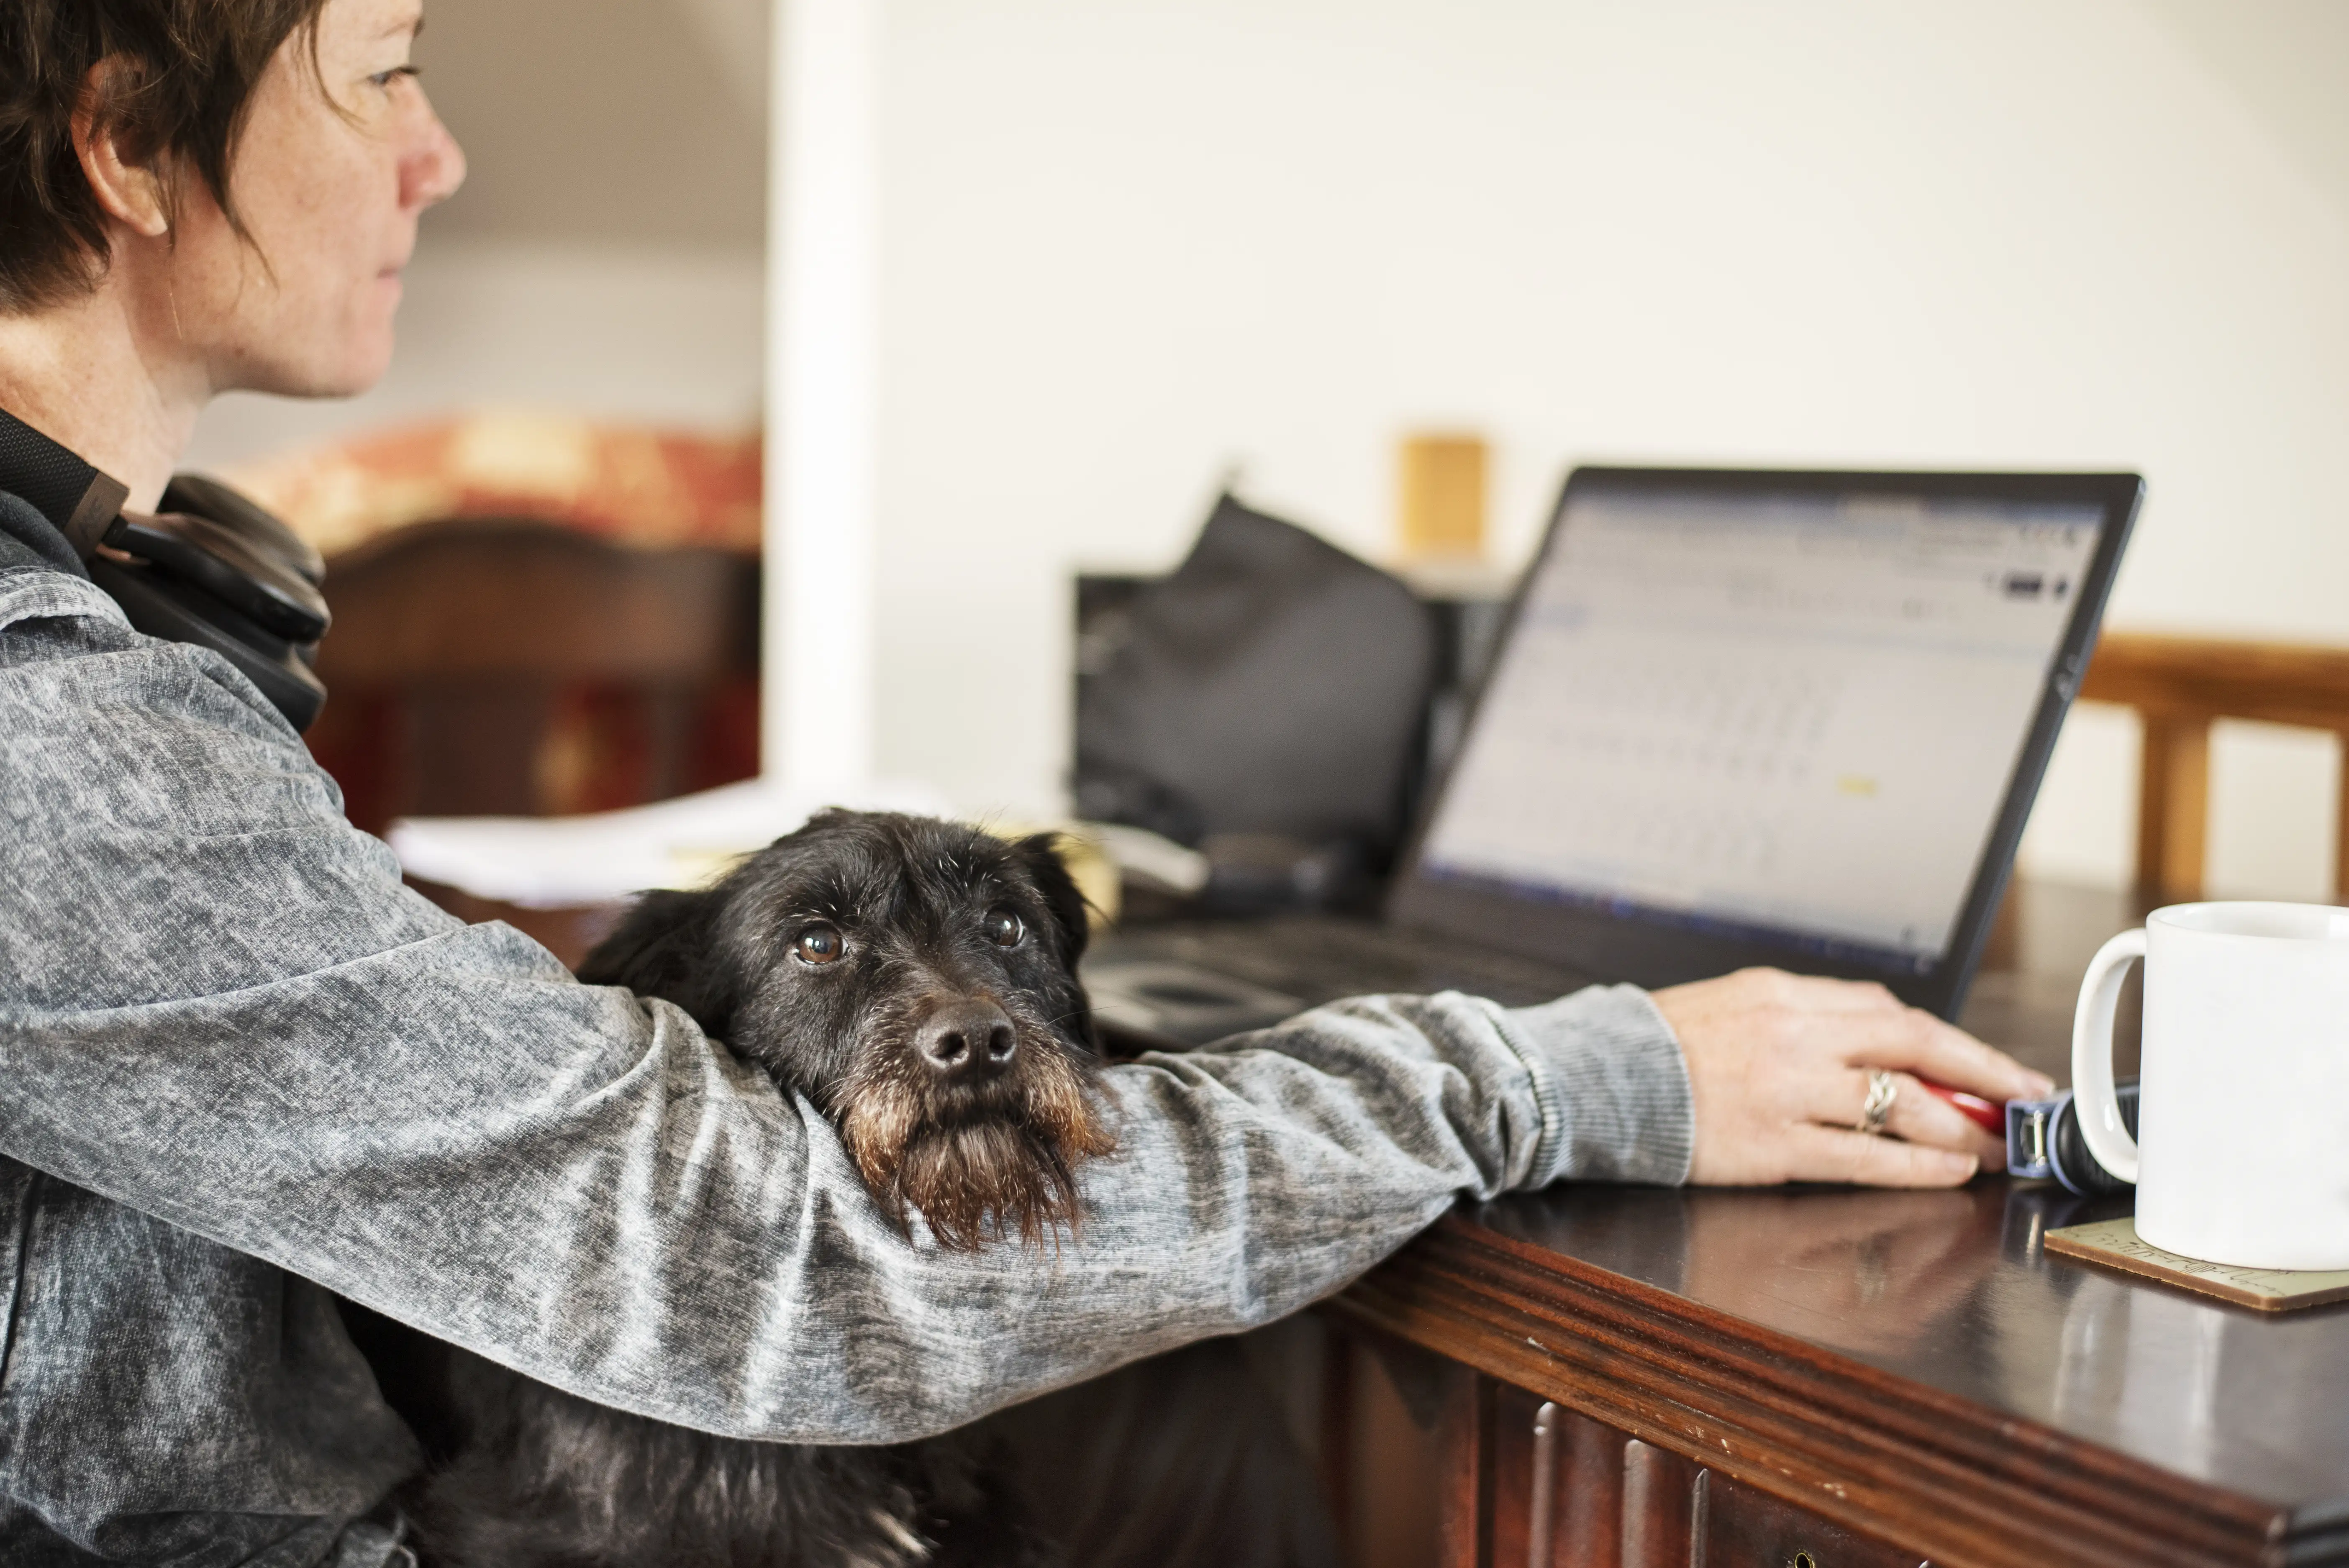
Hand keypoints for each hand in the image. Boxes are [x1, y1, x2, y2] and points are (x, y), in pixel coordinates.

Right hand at [1652, 967, 2055, 1187]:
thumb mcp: (1741, 1004)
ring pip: (1899, 1105)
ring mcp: (1784, 1091)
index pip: (1892, 1012)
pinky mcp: (1771, 1146)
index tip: (1996, 1067)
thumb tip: (1887, 1039)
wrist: (1595, 1079)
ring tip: (1991, 1149)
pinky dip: (1916, 1166)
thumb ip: (1811, 1017)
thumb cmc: (1665, 1045)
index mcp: (1785, 995)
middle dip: (1982, 1075)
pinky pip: (1863, 1158)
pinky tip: (1948, 1172)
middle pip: (1913, 1046)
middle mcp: (1793, 1035)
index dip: (1956, 1043)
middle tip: (2026, 1101)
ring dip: (1959, 1128)